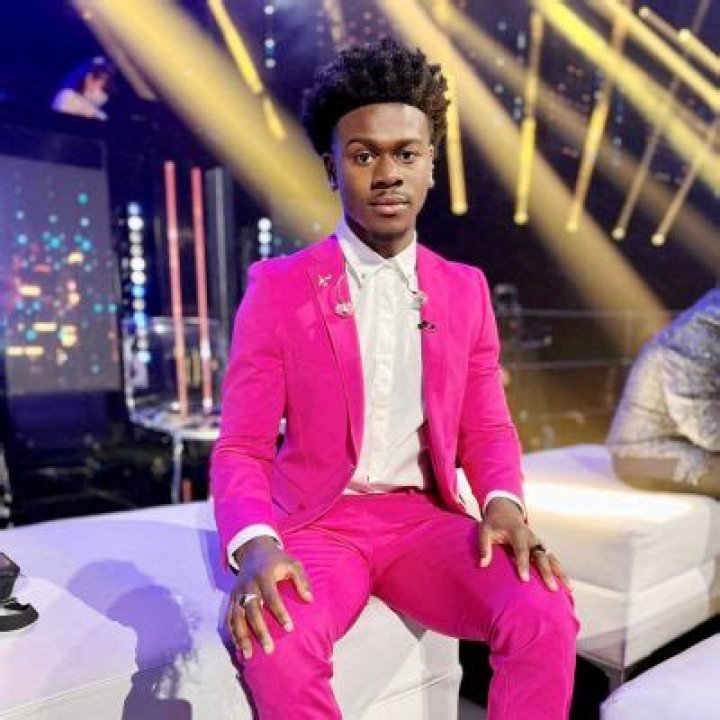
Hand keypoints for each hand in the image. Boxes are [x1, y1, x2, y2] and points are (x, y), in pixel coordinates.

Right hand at [226, 536, 312, 659]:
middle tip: (269, 650)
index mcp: (264, 575)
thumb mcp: (292, 563)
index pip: (271, 597)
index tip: (289, 628)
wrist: (254, 550)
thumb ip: (301, 580)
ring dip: (242, 637)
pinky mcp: (231, 598)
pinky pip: (229, 617)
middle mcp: (248, 585)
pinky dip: (232, 632)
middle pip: (251, 610)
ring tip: (249, 656)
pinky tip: (239, 647)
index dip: (280, 613)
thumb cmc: (277, 561)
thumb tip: (309, 599)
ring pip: (236, 617)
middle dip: (259, 631)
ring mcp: (237, 592)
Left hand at [479, 497, 569, 591]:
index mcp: (517, 532)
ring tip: (569, 589)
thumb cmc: (493, 523)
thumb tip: (482, 564)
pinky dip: (560, 571)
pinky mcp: (541, 547)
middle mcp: (531, 538)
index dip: (523, 564)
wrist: (506, 512)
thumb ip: (484, 546)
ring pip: (552, 558)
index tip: (525, 580)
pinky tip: (567, 586)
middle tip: (552, 588)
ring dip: (560, 572)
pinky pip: (552, 560)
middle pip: (541, 556)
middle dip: (547, 572)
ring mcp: (538, 543)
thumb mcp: (484, 530)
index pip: (521, 550)